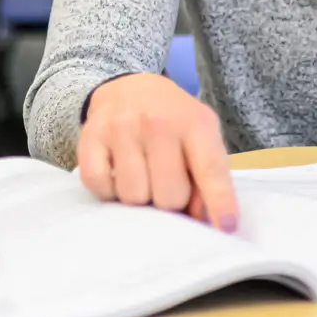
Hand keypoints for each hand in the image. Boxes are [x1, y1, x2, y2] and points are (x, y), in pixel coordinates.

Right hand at [76, 72, 237, 230]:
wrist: (127, 88)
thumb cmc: (172, 121)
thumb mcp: (200, 136)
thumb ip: (207, 176)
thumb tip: (204, 220)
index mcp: (194, 122)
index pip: (210, 169)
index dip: (220, 203)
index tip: (226, 228)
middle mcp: (157, 122)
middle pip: (169, 196)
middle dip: (171, 202)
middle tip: (167, 185)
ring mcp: (120, 128)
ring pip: (134, 197)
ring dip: (139, 196)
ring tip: (142, 177)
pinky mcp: (90, 137)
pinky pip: (101, 188)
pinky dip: (109, 191)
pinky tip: (118, 174)